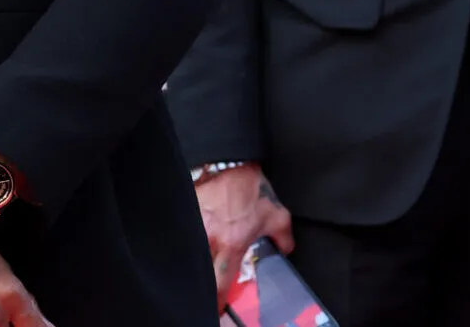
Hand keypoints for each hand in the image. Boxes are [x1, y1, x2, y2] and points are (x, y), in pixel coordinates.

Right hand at [195, 166, 292, 313]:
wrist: (230, 161)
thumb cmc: (251, 188)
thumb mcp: (277, 215)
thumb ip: (283, 239)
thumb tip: (284, 250)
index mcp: (231, 244)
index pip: (220, 283)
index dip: (218, 300)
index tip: (218, 308)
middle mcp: (209, 238)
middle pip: (199, 274)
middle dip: (202, 285)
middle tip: (206, 290)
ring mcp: (194, 225)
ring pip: (189, 253)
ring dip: (195, 260)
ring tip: (200, 262)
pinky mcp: (186, 212)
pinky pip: (185, 233)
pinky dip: (188, 240)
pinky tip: (193, 240)